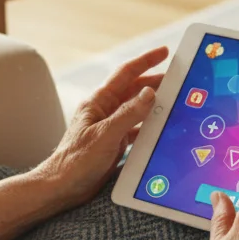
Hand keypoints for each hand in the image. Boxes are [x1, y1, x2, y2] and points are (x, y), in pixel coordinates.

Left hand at [34, 45, 167, 208]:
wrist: (61, 187)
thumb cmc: (76, 161)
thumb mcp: (106, 135)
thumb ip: (129, 113)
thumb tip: (149, 93)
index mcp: (98, 102)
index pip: (125, 74)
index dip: (145, 61)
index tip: (164, 52)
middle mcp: (104, 111)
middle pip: (133, 90)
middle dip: (155, 82)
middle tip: (177, 78)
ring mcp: (109, 127)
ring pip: (136, 109)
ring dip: (154, 104)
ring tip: (174, 100)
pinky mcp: (113, 143)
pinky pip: (136, 129)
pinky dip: (149, 126)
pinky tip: (161, 128)